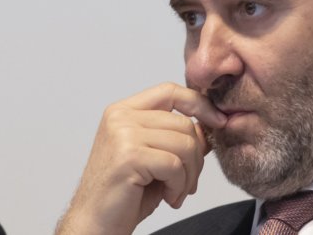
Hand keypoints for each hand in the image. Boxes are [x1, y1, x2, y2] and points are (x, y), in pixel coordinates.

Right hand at [56, 83, 226, 234]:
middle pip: (183, 123)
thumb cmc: (123, 194)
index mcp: (123, 111)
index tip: (218, 122)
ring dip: (189, 175)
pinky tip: (168, 198)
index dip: (199, 104)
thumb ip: (176, 138)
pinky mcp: (129, 156)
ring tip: (177, 192)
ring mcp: (122, 134)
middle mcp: (120, 117)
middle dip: (196, 157)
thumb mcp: (155, 159)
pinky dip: (179, 185)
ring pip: (184, 143)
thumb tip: (210, 125)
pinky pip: (175, 165)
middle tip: (187, 183)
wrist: (95, 223)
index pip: (170, 91)